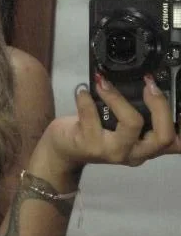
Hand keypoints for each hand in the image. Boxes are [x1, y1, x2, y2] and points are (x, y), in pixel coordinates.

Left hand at [44, 73, 180, 170]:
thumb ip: (138, 113)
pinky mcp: (91, 146)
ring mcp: (114, 151)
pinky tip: (82, 91)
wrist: (65, 149)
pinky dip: (86, 100)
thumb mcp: (122, 125)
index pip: (176, 143)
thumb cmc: (96, 131)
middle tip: (148, 84)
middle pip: (163, 136)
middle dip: (160, 106)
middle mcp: (135, 153)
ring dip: (119, 98)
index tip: (175, 100)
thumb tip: (149, 83)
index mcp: (147, 146)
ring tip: (105, 83)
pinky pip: (93, 118)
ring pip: (131, 125)